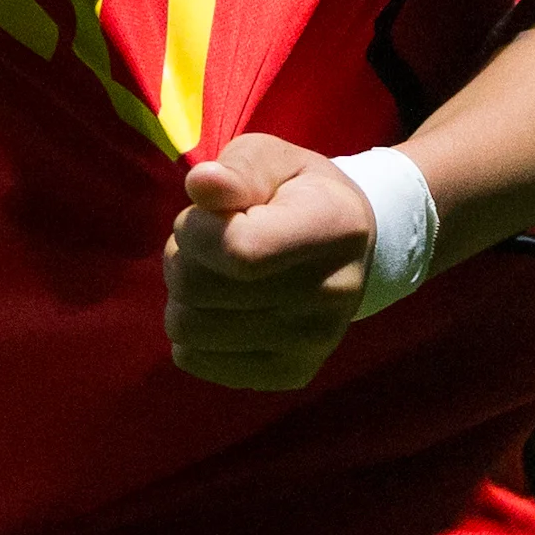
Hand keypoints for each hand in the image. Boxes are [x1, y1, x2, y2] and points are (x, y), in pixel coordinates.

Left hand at [160, 133, 380, 390]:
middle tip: (206, 240)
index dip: (196, 230)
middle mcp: (330, 294)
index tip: (204, 212)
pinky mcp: (291, 374)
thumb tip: (201, 186)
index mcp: (332, 227)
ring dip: (184, 296)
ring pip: (188, 330)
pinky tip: (223, 306)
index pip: (238, 251)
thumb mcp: (274, 160)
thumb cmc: (298, 193)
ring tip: (214, 273)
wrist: (353, 249)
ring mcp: (313, 343)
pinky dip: (193, 332)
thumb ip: (239, 169)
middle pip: (200, 290)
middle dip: (181, 256)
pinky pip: (195, 360)